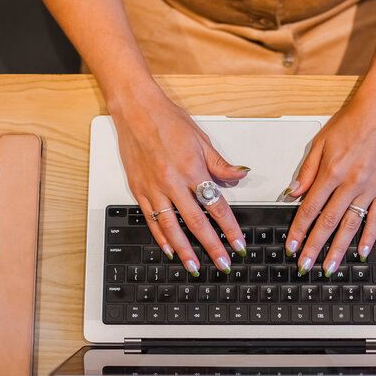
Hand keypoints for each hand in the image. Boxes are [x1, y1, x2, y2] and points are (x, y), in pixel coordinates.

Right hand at [111, 88, 249, 275]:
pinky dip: (161, 237)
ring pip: (171, 227)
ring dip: (184, 250)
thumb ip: (220, 164)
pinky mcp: (138, 189)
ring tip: (194, 266)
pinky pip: (151, 219)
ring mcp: (153, 188)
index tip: (238, 243)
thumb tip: (240, 175)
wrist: (135, 109)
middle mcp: (172, 182)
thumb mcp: (201, 140)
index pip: (216, 207)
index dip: (229, 228)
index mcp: (192, 170)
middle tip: (222, 264)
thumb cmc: (167, 120)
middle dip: (211, 247)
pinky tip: (169, 249)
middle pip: (196, 223)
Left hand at [284, 90, 375, 274]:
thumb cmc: (351, 122)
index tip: (292, 245)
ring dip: (339, 249)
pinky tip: (361, 252)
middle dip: (315, 246)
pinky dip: (368, 237)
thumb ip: (307, 171)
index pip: (310, 208)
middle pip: (329, 222)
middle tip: (306, 265)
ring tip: (330, 266)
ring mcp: (370, 188)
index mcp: (332, 171)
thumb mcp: (320, 142)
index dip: (299, 229)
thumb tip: (294, 193)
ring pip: (351, 225)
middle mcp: (351, 183)